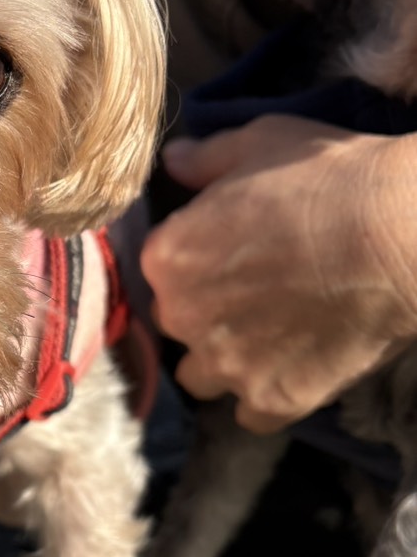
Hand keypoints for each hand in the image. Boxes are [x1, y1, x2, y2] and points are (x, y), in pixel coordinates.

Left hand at [141, 115, 416, 431]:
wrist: (399, 235)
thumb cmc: (330, 179)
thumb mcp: (262, 142)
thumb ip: (207, 158)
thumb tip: (174, 160)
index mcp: (167, 257)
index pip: (163, 270)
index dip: (199, 262)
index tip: (235, 255)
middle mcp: (182, 317)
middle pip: (179, 324)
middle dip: (207, 313)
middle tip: (258, 294)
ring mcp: (224, 365)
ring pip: (203, 376)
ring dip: (227, 361)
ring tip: (273, 337)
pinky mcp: (270, 400)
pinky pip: (250, 414)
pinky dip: (269, 397)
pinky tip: (297, 370)